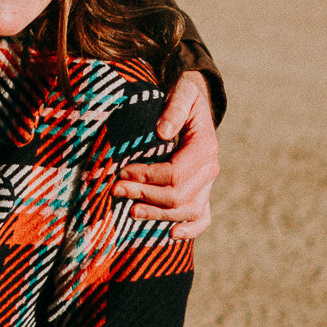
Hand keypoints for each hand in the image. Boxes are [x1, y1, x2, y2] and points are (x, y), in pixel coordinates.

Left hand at [110, 70, 218, 239]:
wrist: (195, 103)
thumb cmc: (184, 96)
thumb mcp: (182, 92)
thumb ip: (174, 108)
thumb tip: (162, 131)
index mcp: (205, 147)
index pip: (175, 173)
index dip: (147, 177)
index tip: (122, 171)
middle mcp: (210, 169)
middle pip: (178, 195)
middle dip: (145, 195)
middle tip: (116, 189)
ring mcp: (207, 184)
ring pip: (188, 211)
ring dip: (158, 214)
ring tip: (131, 210)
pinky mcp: (202, 192)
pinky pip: (203, 217)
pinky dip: (190, 229)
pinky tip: (170, 234)